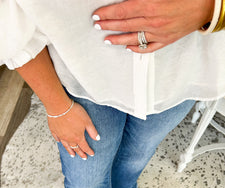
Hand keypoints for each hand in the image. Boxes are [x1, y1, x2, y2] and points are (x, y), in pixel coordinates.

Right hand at [48, 101, 99, 158]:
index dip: (89, 151)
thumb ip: (92, 131)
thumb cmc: (74, 112)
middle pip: (76, 148)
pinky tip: (60, 142)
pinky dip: (59, 142)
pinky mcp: (54, 130)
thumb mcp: (87, 121)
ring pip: (66, 146)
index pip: (85, 147)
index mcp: (78, 137)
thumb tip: (97, 138)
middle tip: (84, 158)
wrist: (59, 106)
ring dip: (70, 151)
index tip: (91, 154)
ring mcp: (60, 135)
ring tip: (72, 155)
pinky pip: (57, 138)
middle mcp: (69, 139)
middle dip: (81, 153)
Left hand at [93, 0, 213, 52]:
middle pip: (125, 24)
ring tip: (107, 40)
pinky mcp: (166, 41)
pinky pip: (148, 48)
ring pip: (133, 38)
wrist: (205, 6)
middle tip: (97, 25)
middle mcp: (153, 22)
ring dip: (117, 39)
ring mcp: (159, 33)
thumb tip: (128, 0)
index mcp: (151, 5)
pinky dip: (137, 49)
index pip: (122, 10)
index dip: (107, 13)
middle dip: (108, 25)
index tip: (97, 15)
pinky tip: (128, 48)